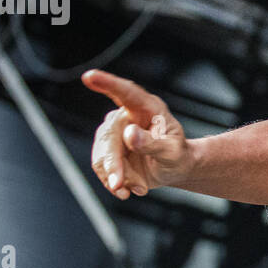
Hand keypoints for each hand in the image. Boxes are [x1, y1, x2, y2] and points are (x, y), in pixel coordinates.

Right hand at [83, 69, 191, 198]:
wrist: (174, 169)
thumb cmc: (178, 155)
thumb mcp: (172, 152)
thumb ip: (152, 144)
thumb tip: (129, 134)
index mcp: (147, 108)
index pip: (125, 92)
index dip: (107, 83)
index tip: (90, 76)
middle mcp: (126, 116)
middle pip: (108, 136)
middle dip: (112, 163)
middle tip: (120, 184)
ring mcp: (114, 133)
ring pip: (101, 155)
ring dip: (115, 177)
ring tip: (137, 189)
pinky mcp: (108, 150)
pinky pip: (101, 167)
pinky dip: (114, 183)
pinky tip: (129, 191)